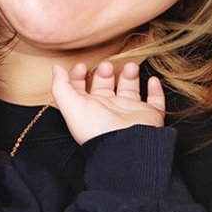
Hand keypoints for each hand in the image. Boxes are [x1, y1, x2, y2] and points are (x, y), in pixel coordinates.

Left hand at [50, 61, 164, 144]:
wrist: (126, 145)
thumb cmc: (96, 129)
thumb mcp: (70, 106)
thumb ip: (61, 86)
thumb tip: (56, 69)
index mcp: (89, 108)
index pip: (82, 88)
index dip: (79, 76)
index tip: (82, 66)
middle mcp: (109, 109)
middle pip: (106, 85)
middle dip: (105, 72)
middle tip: (106, 66)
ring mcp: (130, 112)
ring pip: (130, 88)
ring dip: (130, 75)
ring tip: (130, 67)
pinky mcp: (149, 116)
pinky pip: (156, 101)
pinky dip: (155, 89)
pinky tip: (152, 80)